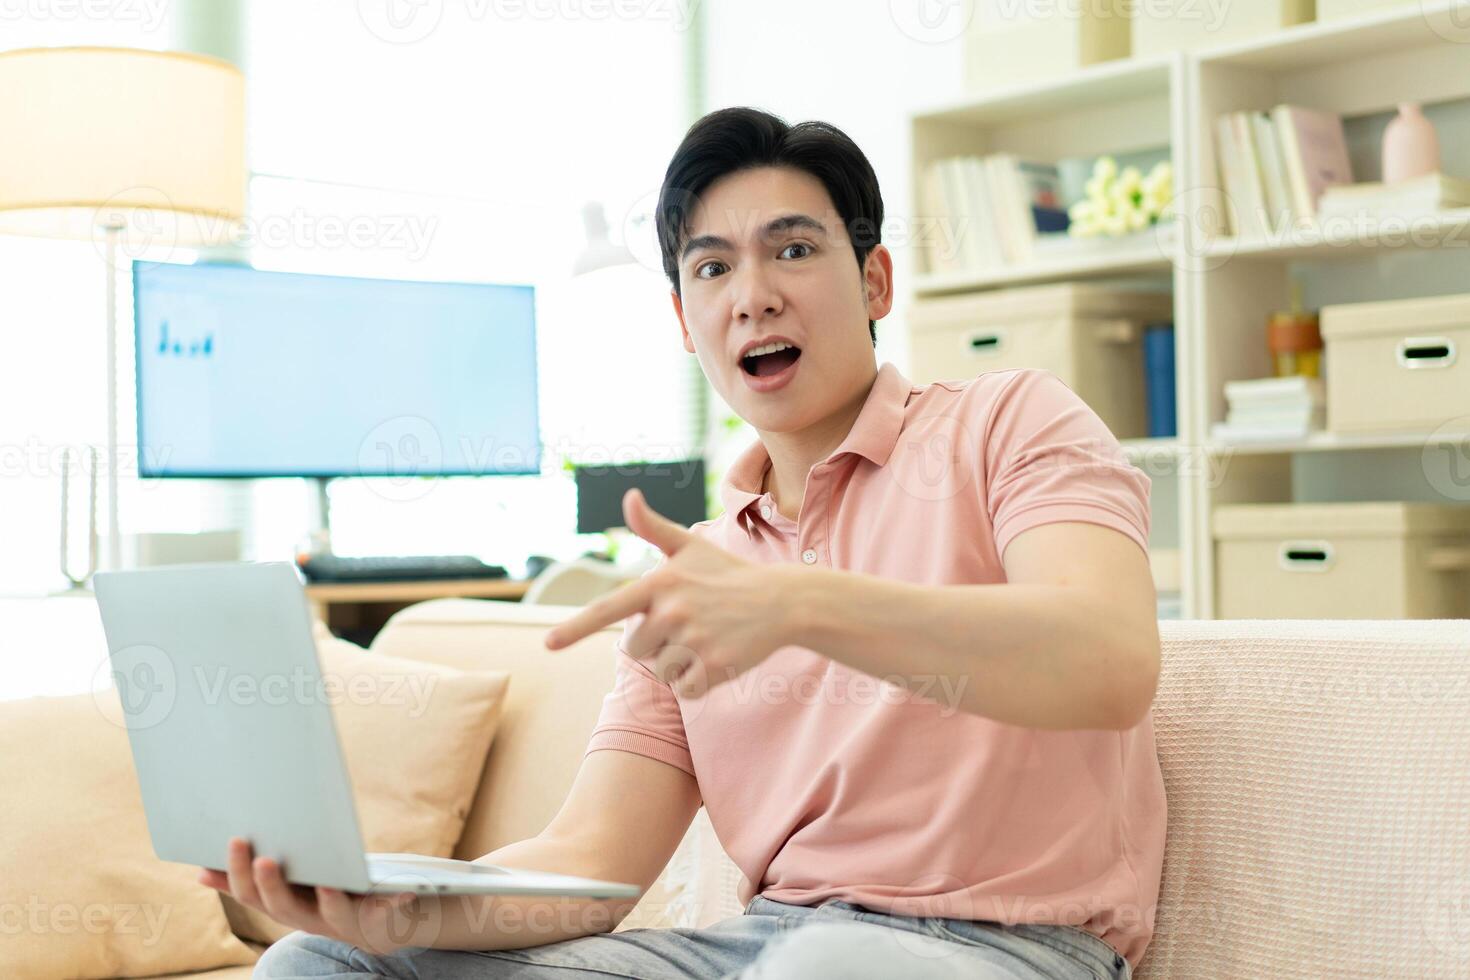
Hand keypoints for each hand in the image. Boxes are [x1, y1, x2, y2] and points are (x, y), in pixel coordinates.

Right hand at [197, 837, 420, 955]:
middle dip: (272, 884)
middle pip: (283, 908)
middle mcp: (307, 918)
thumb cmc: (324, 894)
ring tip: (327, 883)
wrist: (374, 926)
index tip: (236, 839)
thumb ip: (249, 880)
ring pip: (331, 916)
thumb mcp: (287, 886)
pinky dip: (393, 907)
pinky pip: (384, 915)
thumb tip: (200, 871)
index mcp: (284, 904)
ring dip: (328, 901)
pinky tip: (405, 896)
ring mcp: (341, 923)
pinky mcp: (375, 920)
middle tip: (266, 858)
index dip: (239, 873)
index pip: (251, 895)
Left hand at [544, 488, 800, 697]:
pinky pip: (685, 689)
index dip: (575, 628)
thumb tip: (628, 496)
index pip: (609, 609)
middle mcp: (672, 612)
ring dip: (678, 663)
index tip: (548, 645)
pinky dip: (698, 682)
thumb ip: (653, 527)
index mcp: (660, 583)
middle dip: (655, 644)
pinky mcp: (714, 667)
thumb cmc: (728, 573)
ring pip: (660, 671)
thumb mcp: (691, 546)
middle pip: (635, 649)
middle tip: (688, 625)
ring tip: (706, 637)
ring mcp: (693, 641)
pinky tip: (718, 658)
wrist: (781, 601)